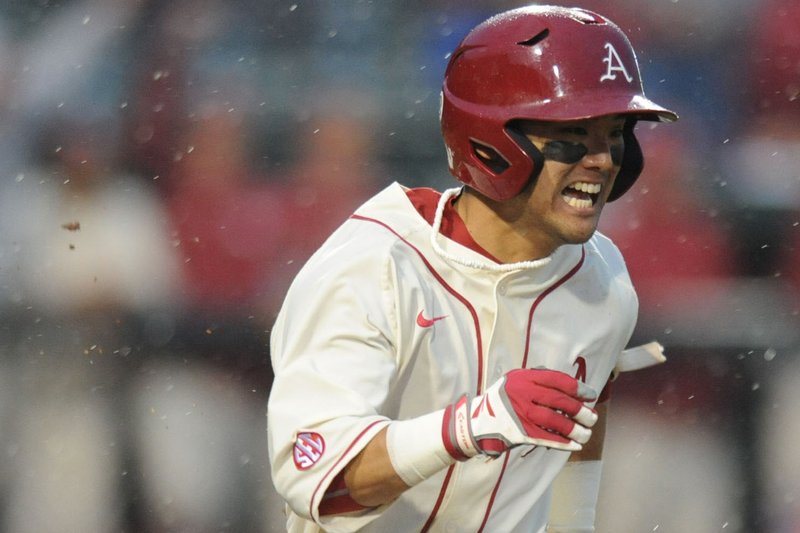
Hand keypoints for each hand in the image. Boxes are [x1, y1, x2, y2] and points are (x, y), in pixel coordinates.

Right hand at [443, 368, 597, 458]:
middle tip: (592, 417)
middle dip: (580, 410)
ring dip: (575, 429)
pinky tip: (575, 445)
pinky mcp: (519, 433)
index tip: (590, 395)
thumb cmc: (503, 400)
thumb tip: (573, 386)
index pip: (557, 380)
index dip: (577, 388)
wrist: (476, 422)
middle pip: (559, 401)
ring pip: (555, 421)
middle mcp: (522, 394)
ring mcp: (520, 414)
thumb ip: (538, 379)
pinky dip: (563, 442)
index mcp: (523, 378)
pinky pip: (546, 438)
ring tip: (586, 432)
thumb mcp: (515, 380)